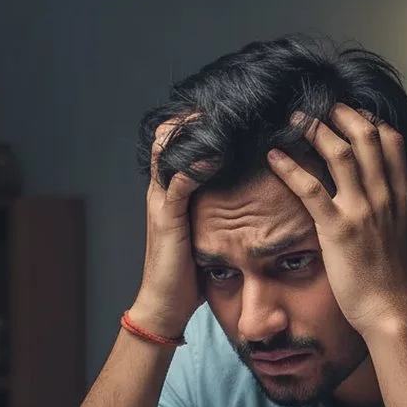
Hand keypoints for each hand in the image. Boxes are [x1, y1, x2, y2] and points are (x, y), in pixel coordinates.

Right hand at [130, 117, 206, 336]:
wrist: (164, 304)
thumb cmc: (187, 272)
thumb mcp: (202, 232)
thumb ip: (214, 210)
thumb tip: (246, 194)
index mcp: (170, 192)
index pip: (174, 143)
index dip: (193, 123)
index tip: (223, 108)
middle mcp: (161, 191)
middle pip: (166, 138)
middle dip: (191, 117)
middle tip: (222, 102)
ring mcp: (161, 204)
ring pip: (167, 153)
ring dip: (191, 133)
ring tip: (215, 116)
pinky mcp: (167, 219)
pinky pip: (177, 184)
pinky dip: (194, 166)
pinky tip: (213, 154)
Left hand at [265, 103, 406, 337]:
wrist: (389, 307)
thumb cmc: (395, 275)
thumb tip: (406, 190)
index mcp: (403, 194)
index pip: (392, 142)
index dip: (371, 120)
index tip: (353, 111)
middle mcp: (385, 195)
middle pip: (366, 138)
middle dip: (342, 114)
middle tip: (322, 105)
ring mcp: (361, 209)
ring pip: (340, 154)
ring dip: (316, 131)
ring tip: (296, 119)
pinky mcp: (337, 228)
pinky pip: (310, 189)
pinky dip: (290, 167)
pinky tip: (274, 156)